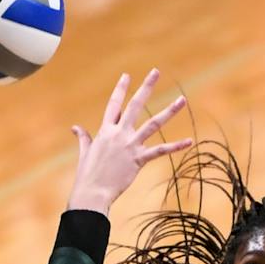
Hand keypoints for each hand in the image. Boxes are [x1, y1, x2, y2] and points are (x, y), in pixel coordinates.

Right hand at [66, 70, 193, 214]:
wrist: (92, 191)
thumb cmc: (88, 174)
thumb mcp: (85, 152)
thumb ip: (84, 137)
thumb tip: (75, 127)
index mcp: (105, 130)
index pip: (114, 104)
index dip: (121, 89)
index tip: (127, 75)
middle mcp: (119, 133)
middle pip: (135, 105)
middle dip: (146, 87)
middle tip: (156, 71)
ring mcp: (130, 145)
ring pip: (153, 124)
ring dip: (169, 111)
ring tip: (182, 99)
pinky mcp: (138, 159)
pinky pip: (160, 151)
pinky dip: (175, 147)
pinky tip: (189, 141)